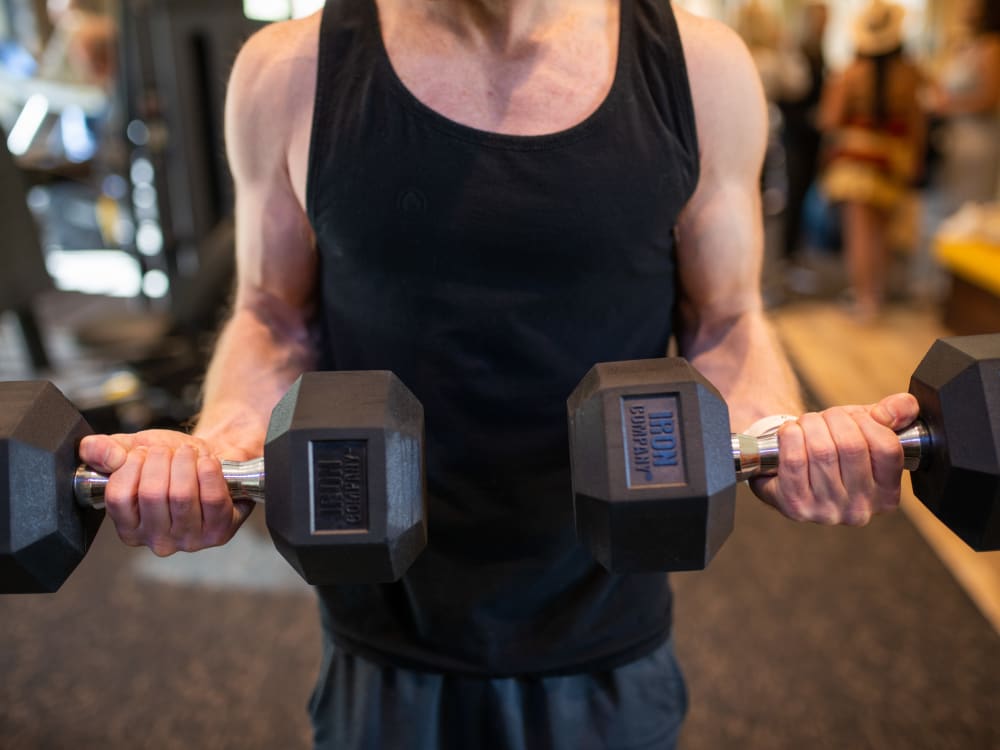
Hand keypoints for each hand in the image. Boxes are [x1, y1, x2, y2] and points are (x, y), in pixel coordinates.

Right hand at [78, 430, 255, 555]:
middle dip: (161, 460)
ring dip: (185, 463)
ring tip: (188, 453)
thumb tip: (97, 450)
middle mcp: (157, 541)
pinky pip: (212, 499)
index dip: (131, 465)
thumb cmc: (171, 463)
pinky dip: (209, 472)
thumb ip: (104, 450)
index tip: (142, 452)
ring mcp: (189, 540)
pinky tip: (208, 462)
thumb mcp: (133, 450)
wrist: (212, 462)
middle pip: (152, 494)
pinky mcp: (219, 532)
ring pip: (182, 495)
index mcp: (129, 528)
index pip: (119, 497)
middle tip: (169, 450)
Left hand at [749, 393, 919, 526]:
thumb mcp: (868, 427)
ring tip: (806, 424)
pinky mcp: (796, 507)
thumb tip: (901, 407)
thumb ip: (895, 413)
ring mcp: (827, 512)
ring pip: (821, 451)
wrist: (788, 466)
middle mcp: (861, 510)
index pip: (887, 448)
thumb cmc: (834, 446)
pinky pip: (794, 461)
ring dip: (810, 425)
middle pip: (851, 446)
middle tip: (824, 417)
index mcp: (887, 494)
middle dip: (834, 419)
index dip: (867, 421)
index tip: (853, 416)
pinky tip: (790, 432)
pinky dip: (790, 436)